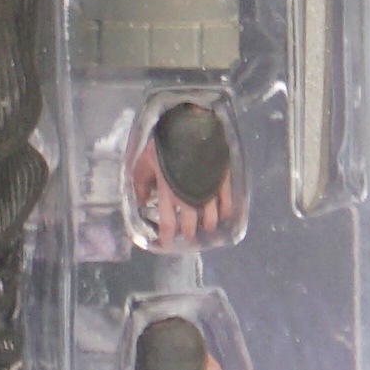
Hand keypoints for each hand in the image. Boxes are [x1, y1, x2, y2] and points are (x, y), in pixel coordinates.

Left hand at [131, 127, 241, 250]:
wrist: (190, 125)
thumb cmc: (164, 143)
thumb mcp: (145, 161)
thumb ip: (142, 183)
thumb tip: (142, 202)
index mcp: (168, 192)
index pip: (168, 223)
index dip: (166, 236)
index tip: (166, 243)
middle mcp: (188, 196)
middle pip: (190, 224)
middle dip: (187, 233)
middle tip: (187, 235)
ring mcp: (207, 190)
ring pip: (210, 218)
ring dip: (208, 225)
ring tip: (206, 228)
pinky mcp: (221, 181)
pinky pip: (227, 204)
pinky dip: (225, 212)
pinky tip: (223, 215)